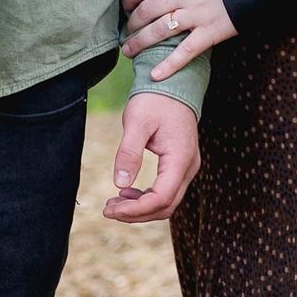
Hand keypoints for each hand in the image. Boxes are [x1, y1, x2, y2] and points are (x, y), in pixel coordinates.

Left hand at [103, 92, 199, 222]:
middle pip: (166, 206)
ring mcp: (187, 166)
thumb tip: (118, 184)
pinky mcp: (180, 164)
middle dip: (136, 213)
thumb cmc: (155, 99)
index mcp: (180, 158)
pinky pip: (166, 190)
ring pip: (167, 202)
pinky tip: (126, 191)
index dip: (136, 210)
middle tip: (108, 210)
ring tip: (113, 204)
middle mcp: (189, 166)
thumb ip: (129, 153)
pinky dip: (146, 197)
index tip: (111, 210)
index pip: (162, 198)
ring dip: (140, 208)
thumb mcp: (137, 122)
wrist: (172, 83)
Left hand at [122, 0, 236, 79]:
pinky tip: (155, 75)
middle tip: (126, 33)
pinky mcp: (209, 32)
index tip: (125, 6)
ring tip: (129, 52)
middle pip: (148, 9)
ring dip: (140, 42)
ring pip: (160, 30)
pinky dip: (168, 65)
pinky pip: (185, 51)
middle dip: (132, 23)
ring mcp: (197, 14)